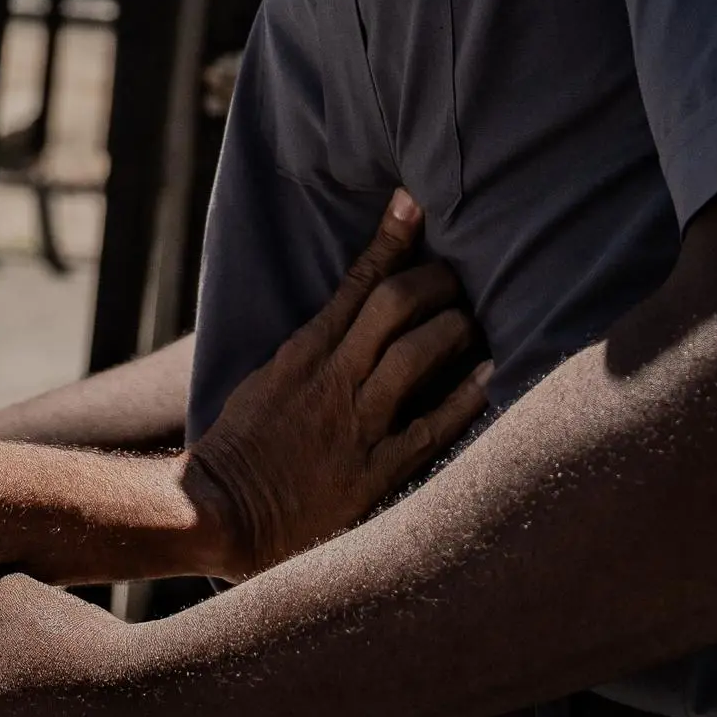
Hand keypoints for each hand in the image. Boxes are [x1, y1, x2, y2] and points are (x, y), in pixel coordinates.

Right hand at [179, 191, 487, 575]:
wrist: (224, 513)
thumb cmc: (243, 447)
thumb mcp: (267, 381)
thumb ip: (311, 353)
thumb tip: (348, 322)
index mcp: (303, 353)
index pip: (356, 283)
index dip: (391, 240)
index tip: (415, 203)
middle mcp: (333, 379)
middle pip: (396, 307)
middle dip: (435, 281)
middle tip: (459, 275)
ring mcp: (357, 423)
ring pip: (417, 354)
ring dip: (454, 328)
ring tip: (475, 320)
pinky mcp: (376, 470)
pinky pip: (433, 425)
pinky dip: (466, 395)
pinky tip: (492, 375)